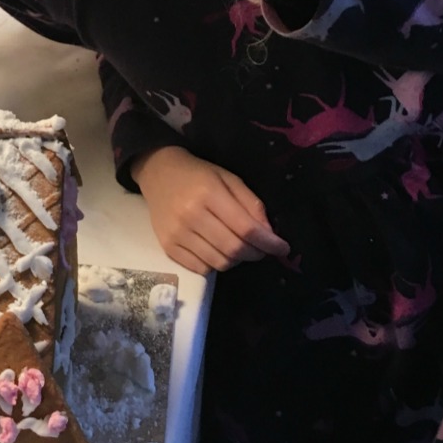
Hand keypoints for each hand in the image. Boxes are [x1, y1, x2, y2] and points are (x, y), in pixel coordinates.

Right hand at [132, 145, 289, 274]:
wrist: (159, 174)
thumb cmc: (199, 174)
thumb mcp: (230, 179)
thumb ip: (251, 204)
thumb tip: (269, 234)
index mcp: (209, 194)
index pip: (245, 228)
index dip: (268, 242)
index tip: (283, 248)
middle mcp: (191, 215)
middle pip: (233, 249)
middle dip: (256, 254)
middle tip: (263, 250)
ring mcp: (177, 234)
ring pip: (218, 262)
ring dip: (237, 261)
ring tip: (240, 249)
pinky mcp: (167, 247)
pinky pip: (200, 269)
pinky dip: (216, 265)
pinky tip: (219, 252)